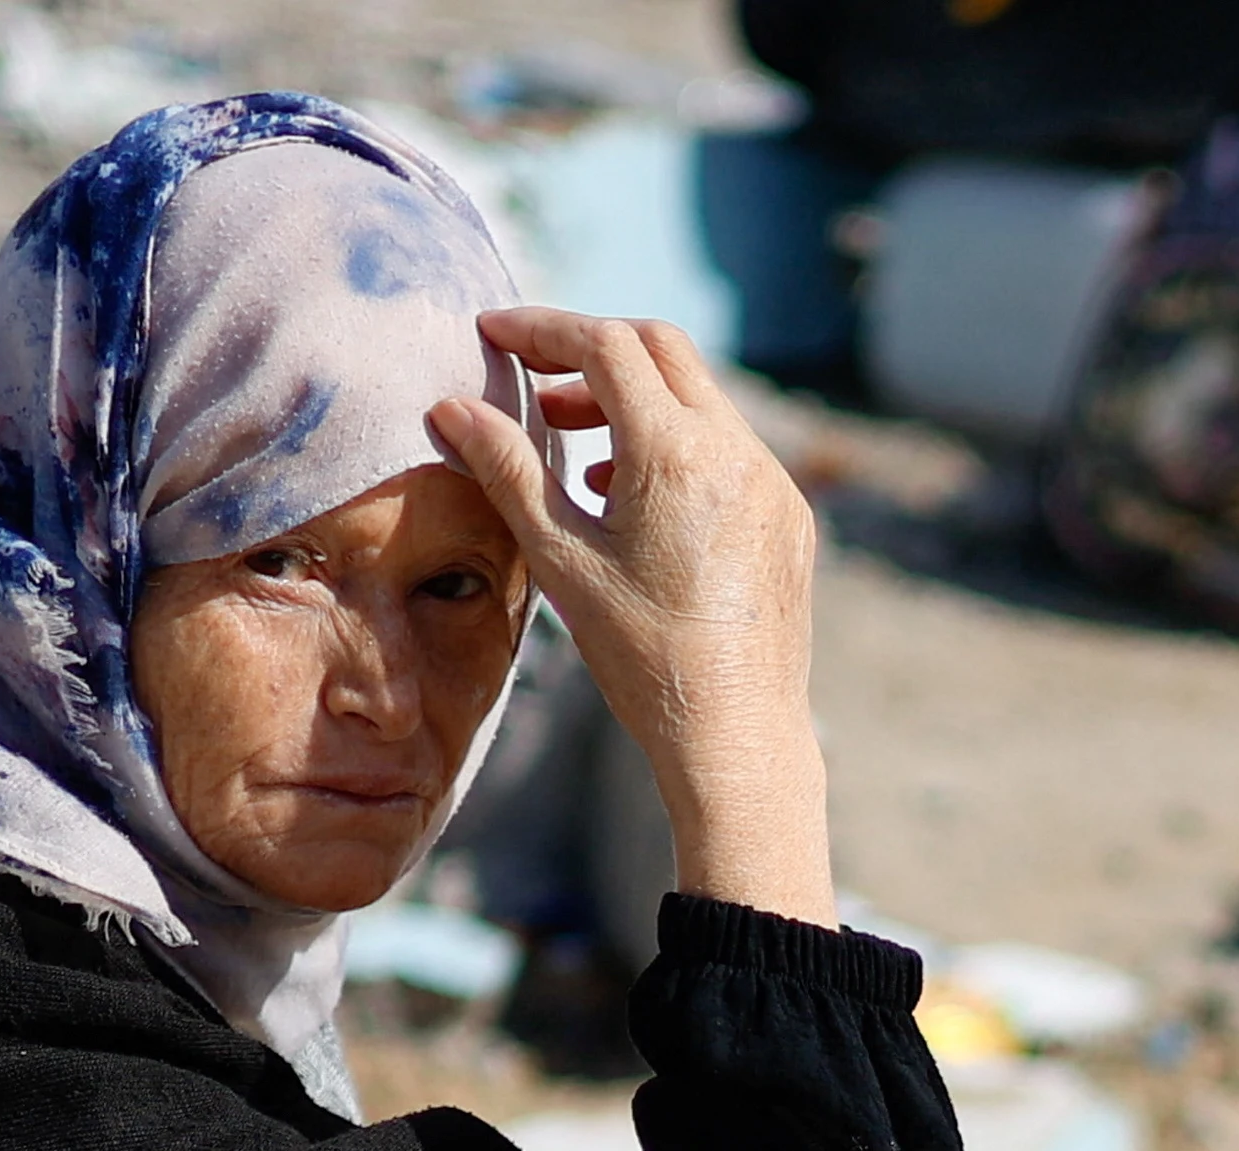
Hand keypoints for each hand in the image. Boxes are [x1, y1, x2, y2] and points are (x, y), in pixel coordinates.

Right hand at [430, 308, 836, 924]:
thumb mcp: (561, 560)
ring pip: (698, 397)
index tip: (493, 334)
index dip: (543, 329)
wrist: (735, 733)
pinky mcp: (788, 513)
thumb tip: (451, 408)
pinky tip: (631, 494)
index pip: (605, 345)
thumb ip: (507, 472)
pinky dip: (675, 442)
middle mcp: (736, 450)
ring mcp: (771, 479)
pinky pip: (729, 447)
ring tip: (574, 444)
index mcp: (675, 454)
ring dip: (634, 399)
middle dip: (590, 351)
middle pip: (660, 349)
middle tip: (533, 382)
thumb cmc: (642, 657)